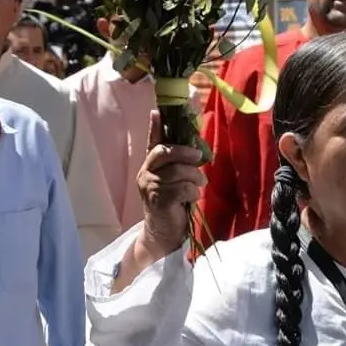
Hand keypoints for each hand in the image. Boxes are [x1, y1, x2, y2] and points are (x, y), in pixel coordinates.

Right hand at [136, 111, 205, 257]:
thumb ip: (178, 164)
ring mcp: (150, 188)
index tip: (157, 111)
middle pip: (166, 152)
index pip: (152, 142)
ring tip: (199, 183)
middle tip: (199, 158)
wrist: (162, 234)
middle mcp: (146, 174)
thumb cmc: (172, 204)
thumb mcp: (174, 181)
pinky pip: (182, 188)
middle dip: (186, 152)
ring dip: (195, 176)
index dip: (155, 126)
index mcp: (149, 166)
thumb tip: (195, 147)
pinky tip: (191, 198)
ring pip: (178, 171)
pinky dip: (192, 191)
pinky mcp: (159, 201)